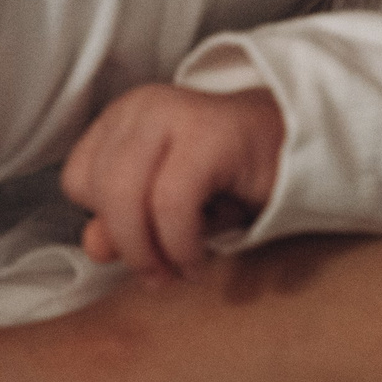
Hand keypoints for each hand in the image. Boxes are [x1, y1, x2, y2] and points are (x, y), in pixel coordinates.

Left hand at [61, 84, 285, 279]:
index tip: (143, 243)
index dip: (106, 220)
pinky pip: (170, 202)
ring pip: (124, 195)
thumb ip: (125, 224)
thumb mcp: (169, 208)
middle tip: (158, 275)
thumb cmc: (235, 179)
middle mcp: (143, 107)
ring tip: (179, 269)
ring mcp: (174, 112)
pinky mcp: (209, 132)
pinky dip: (180, 244)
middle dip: (126, 244)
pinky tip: (198, 260)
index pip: (77, 179)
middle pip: (95, 189)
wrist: (304, 150)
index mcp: (124, 118)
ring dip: (150, 249)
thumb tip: (94, 245)